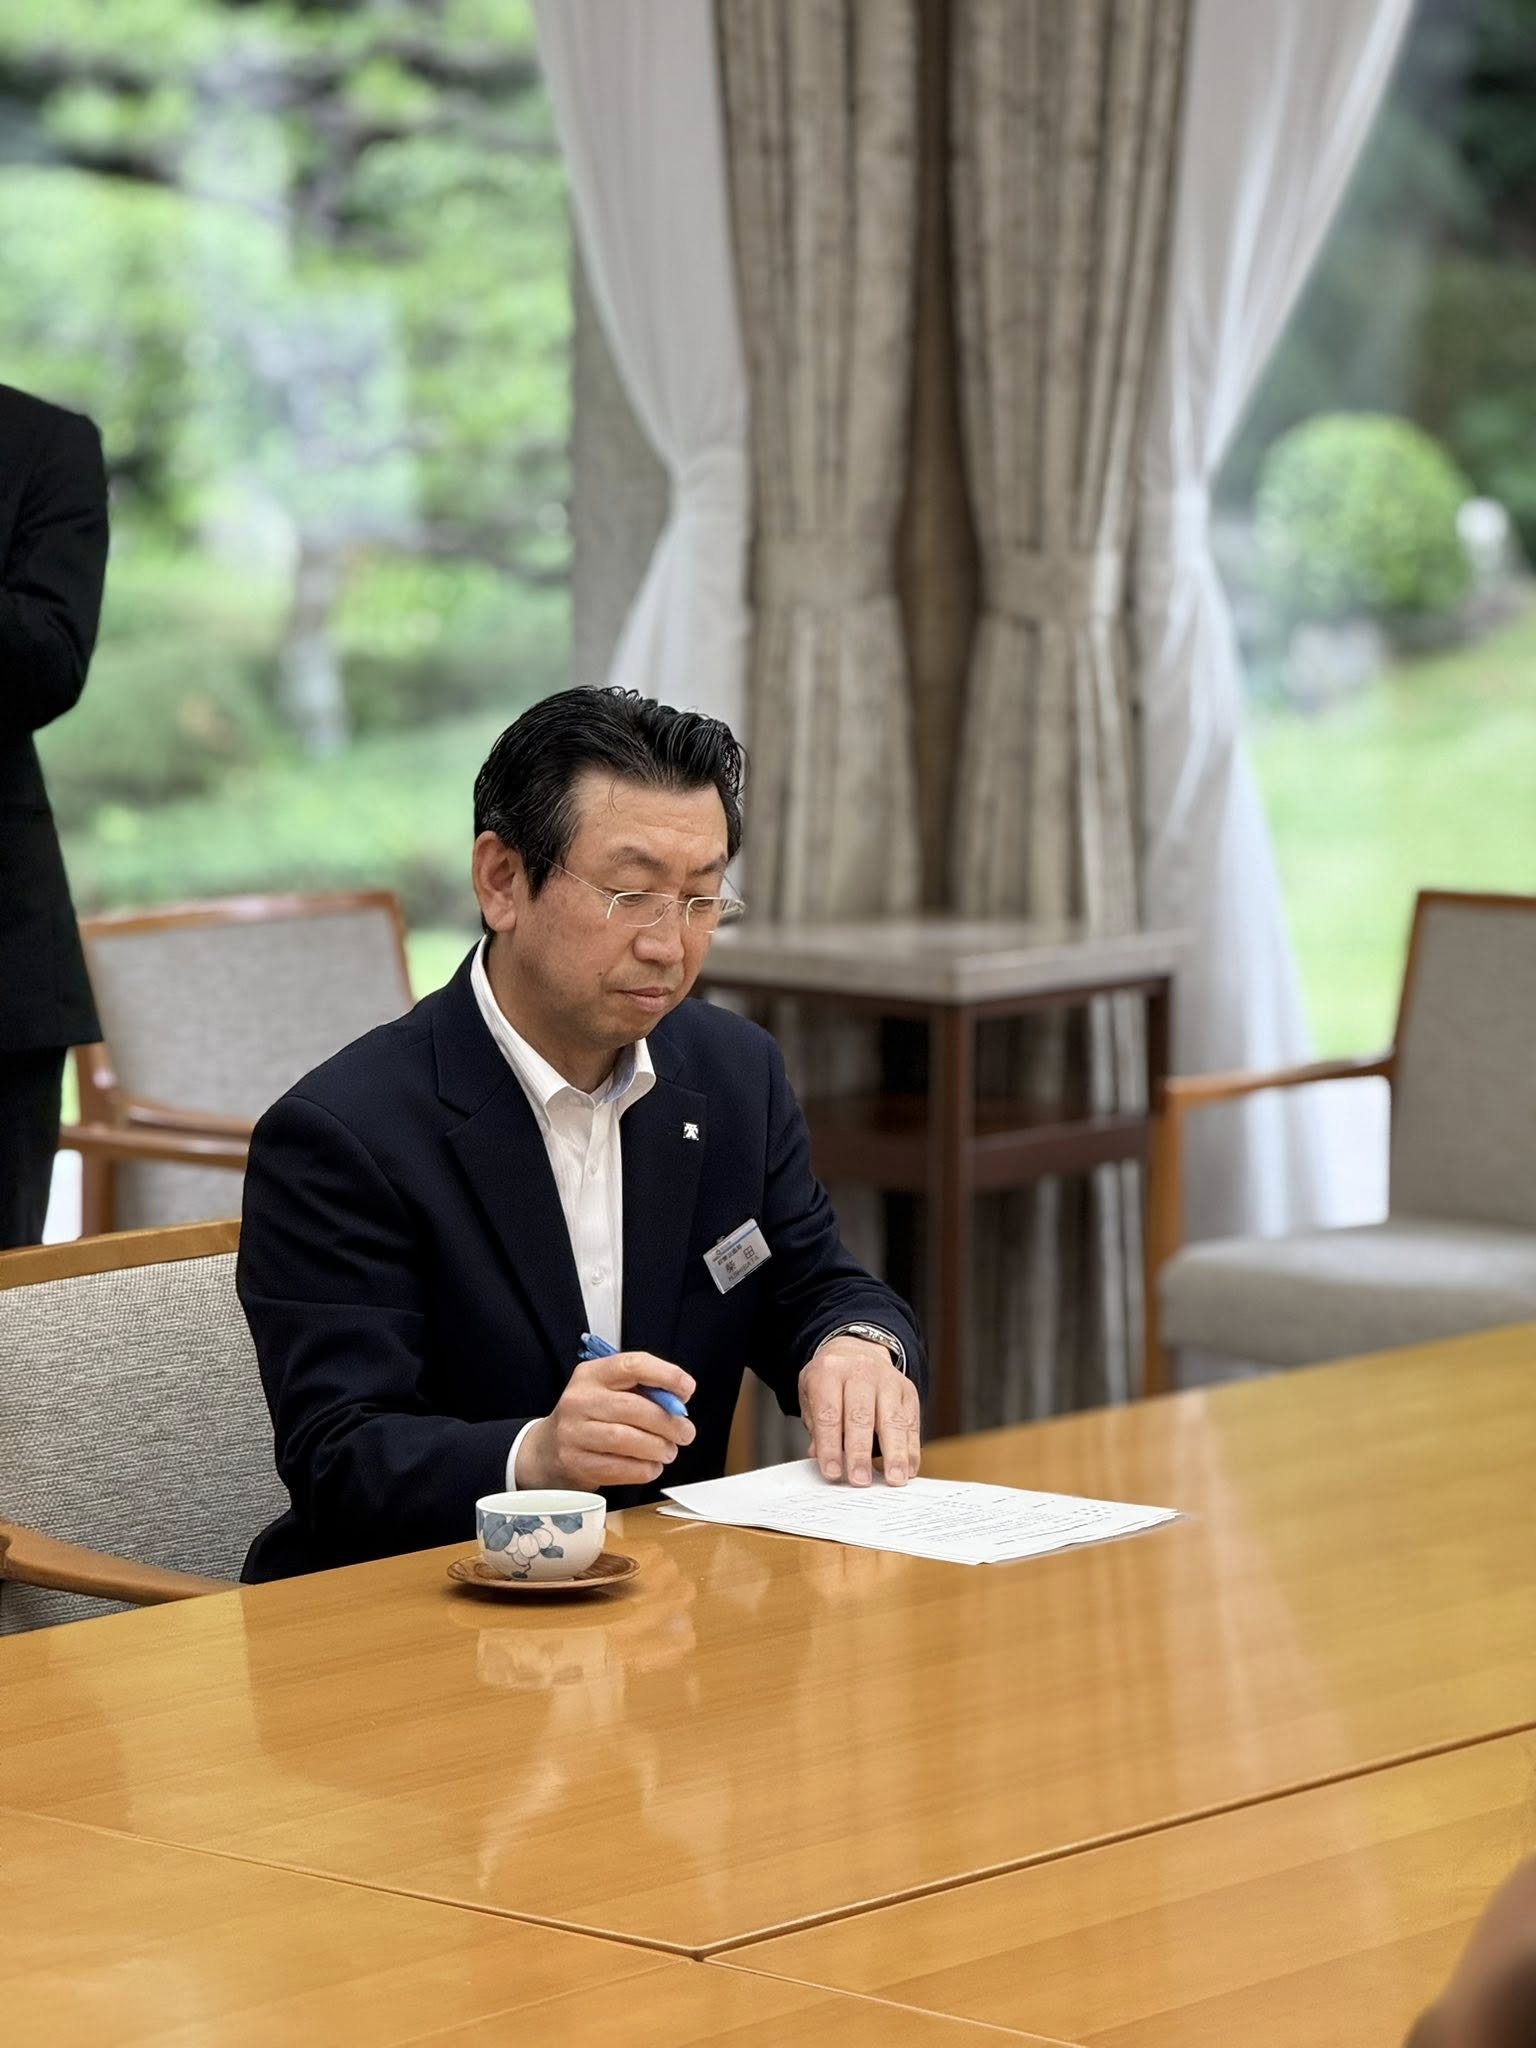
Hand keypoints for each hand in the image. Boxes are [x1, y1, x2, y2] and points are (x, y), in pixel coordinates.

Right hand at [519, 1351, 695, 1490]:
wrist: (548, 1450)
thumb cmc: (590, 1416)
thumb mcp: (608, 1391)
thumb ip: (642, 1391)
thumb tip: (678, 1401)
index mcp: (591, 1374)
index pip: (632, 1365)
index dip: (666, 1375)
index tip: (687, 1389)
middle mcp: (579, 1400)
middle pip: (633, 1408)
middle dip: (667, 1422)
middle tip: (685, 1432)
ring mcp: (574, 1433)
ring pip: (626, 1439)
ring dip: (657, 1447)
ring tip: (669, 1451)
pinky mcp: (576, 1463)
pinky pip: (618, 1468)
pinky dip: (643, 1469)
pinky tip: (651, 1466)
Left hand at [799, 1337, 920, 1487]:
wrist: (855, 1349)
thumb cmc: (830, 1380)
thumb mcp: (810, 1394)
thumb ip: (816, 1426)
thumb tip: (819, 1456)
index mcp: (829, 1372)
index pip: (829, 1414)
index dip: (830, 1446)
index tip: (833, 1472)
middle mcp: (860, 1372)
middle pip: (861, 1416)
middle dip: (860, 1452)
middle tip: (860, 1480)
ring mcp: (887, 1379)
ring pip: (892, 1419)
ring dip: (894, 1453)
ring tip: (894, 1479)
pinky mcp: (907, 1390)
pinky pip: (911, 1422)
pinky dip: (911, 1448)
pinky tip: (908, 1468)